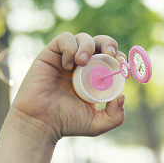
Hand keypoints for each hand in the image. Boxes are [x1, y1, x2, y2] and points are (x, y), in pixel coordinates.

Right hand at [9, 32, 128, 140]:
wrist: (41, 122)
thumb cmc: (67, 123)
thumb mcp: (97, 124)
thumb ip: (116, 116)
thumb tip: (122, 96)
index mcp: (94, 77)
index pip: (111, 58)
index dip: (118, 57)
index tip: (121, 65)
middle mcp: (81, 66)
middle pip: (100, 42)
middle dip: (108, 44)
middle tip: (109, 55)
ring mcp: (66, 58)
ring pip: (83, 38)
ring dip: (88, 45)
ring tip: (82, 62)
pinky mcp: (50, 54)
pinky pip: (64, 39)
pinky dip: (69, 47)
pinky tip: (67, 65)